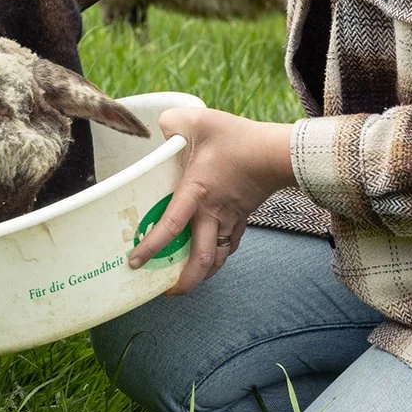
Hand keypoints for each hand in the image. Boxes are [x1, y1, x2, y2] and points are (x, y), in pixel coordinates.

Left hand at [131, 107, 296, 293]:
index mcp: (195, 193)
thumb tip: (160, 128)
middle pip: (200, 261)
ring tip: (185, 281)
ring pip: (216, 260)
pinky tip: (209, 258)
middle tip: (166, 291)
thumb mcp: (196, 120)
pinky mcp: (243, 219)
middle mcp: (212, 214)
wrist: (277, 152)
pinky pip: (228, 247)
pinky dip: (217, 258)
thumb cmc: (237, 138)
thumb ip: (171, 122)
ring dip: (201, 275)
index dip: (151, 248)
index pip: (170, 228)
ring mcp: (230, 220)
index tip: (135, 262)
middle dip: (184, 283)